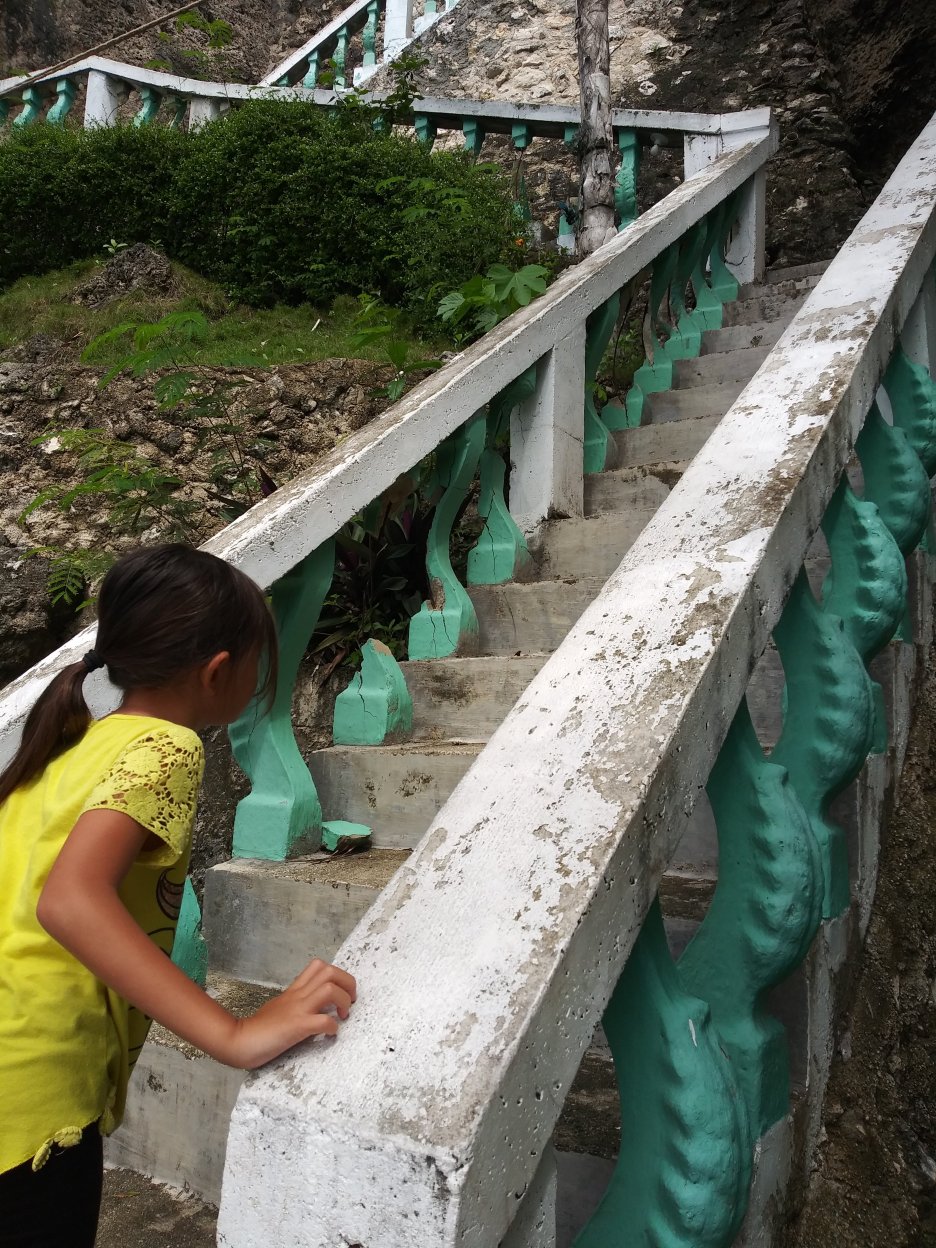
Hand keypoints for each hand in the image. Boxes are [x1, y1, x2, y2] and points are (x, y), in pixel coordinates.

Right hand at [223, 959, 356, 1068]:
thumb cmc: (257, 1029)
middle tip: (349, 1001)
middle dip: (348, 983)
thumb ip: (297, 1004)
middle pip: (329, 971)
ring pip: (329, 988)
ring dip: (344, 1001)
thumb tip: (316, 1009)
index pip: (318, 966)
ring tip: (343, 1015)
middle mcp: (297, 996)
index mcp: (294, 991)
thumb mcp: (279, 1008)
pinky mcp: (295, 1027)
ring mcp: (297, 1010)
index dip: (337, 975)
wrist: (238, 1040)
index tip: (342, 992)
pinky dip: (332, 1027)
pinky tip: (330, 1035)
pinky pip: (322, 1021)